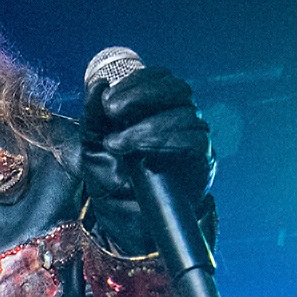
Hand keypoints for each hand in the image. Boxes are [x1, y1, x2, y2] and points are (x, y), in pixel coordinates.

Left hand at [81, 65, 213, 251]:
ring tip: (116, 144)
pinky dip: (167, 142)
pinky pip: (195, 140)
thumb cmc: (114, 176)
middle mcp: (181, 115)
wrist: (130, 218)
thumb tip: (98, 84)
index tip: (108, 100)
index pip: (161, 78)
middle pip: (177, 89)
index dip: (138, 81)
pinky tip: (143, 156)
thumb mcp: (94, 143)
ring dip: (146, 127)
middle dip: (142, 95)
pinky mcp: (203, 159)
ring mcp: (195, 136)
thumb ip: (94, 114)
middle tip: (111, 110)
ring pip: (184, 114)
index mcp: (159, 106)